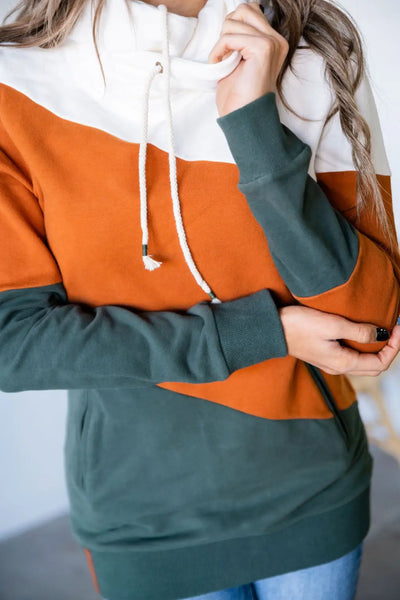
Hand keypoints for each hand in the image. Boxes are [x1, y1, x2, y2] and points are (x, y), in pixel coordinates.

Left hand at [208, 2, 288, 116]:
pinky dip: (218, 51)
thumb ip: (240, 36)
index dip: (232, 28)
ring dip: (221, 43)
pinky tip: (220, 66)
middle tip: (225, 55)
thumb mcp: (239, 59)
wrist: (244, 118)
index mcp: (274, 42)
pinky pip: (229, 37)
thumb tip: (232, 18)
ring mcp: (272, 43)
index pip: (250, 11)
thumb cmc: (239, 95)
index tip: (229, 51)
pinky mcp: (263, 49)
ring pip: (234, 22)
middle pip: (243, 10)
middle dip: (227, 30)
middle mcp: (277, 40)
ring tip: (223, 63)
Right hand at [279, 305, 399, 375]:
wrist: (270, 330)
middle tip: (395, 328)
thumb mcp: (331, 324)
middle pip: (374, 367)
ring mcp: (331, 363)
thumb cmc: (298, 325)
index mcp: (343, 363)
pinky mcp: (324, 355)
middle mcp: (338, 367)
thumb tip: (382, 334)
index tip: (398, 326)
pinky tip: (363, 332)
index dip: (395, 347)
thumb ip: (359, 331)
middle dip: (390, 349)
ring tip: (383, 329)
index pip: (380, 363)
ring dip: (377, 348)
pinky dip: (364, 347)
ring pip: (363, 362)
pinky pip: (352, 356)